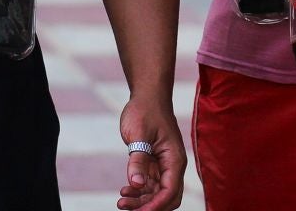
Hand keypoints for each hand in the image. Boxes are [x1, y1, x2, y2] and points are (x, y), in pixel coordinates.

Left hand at [116, 93, 185, 210]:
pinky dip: (139, 191)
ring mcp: (164, 165)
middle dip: (148, 206)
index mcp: (174, 159)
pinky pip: (150, 185)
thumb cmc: (145, 110)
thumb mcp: (139, 134)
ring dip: (141, 200)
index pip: (170, 191)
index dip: (154, 206)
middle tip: (125, 205)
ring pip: (157, 194)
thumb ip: (138, 160)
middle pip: (167, 197)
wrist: (147, 95)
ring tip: (121, 200)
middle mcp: (172, 165)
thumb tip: (136, 184)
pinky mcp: (155, 164)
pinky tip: (125, 190)